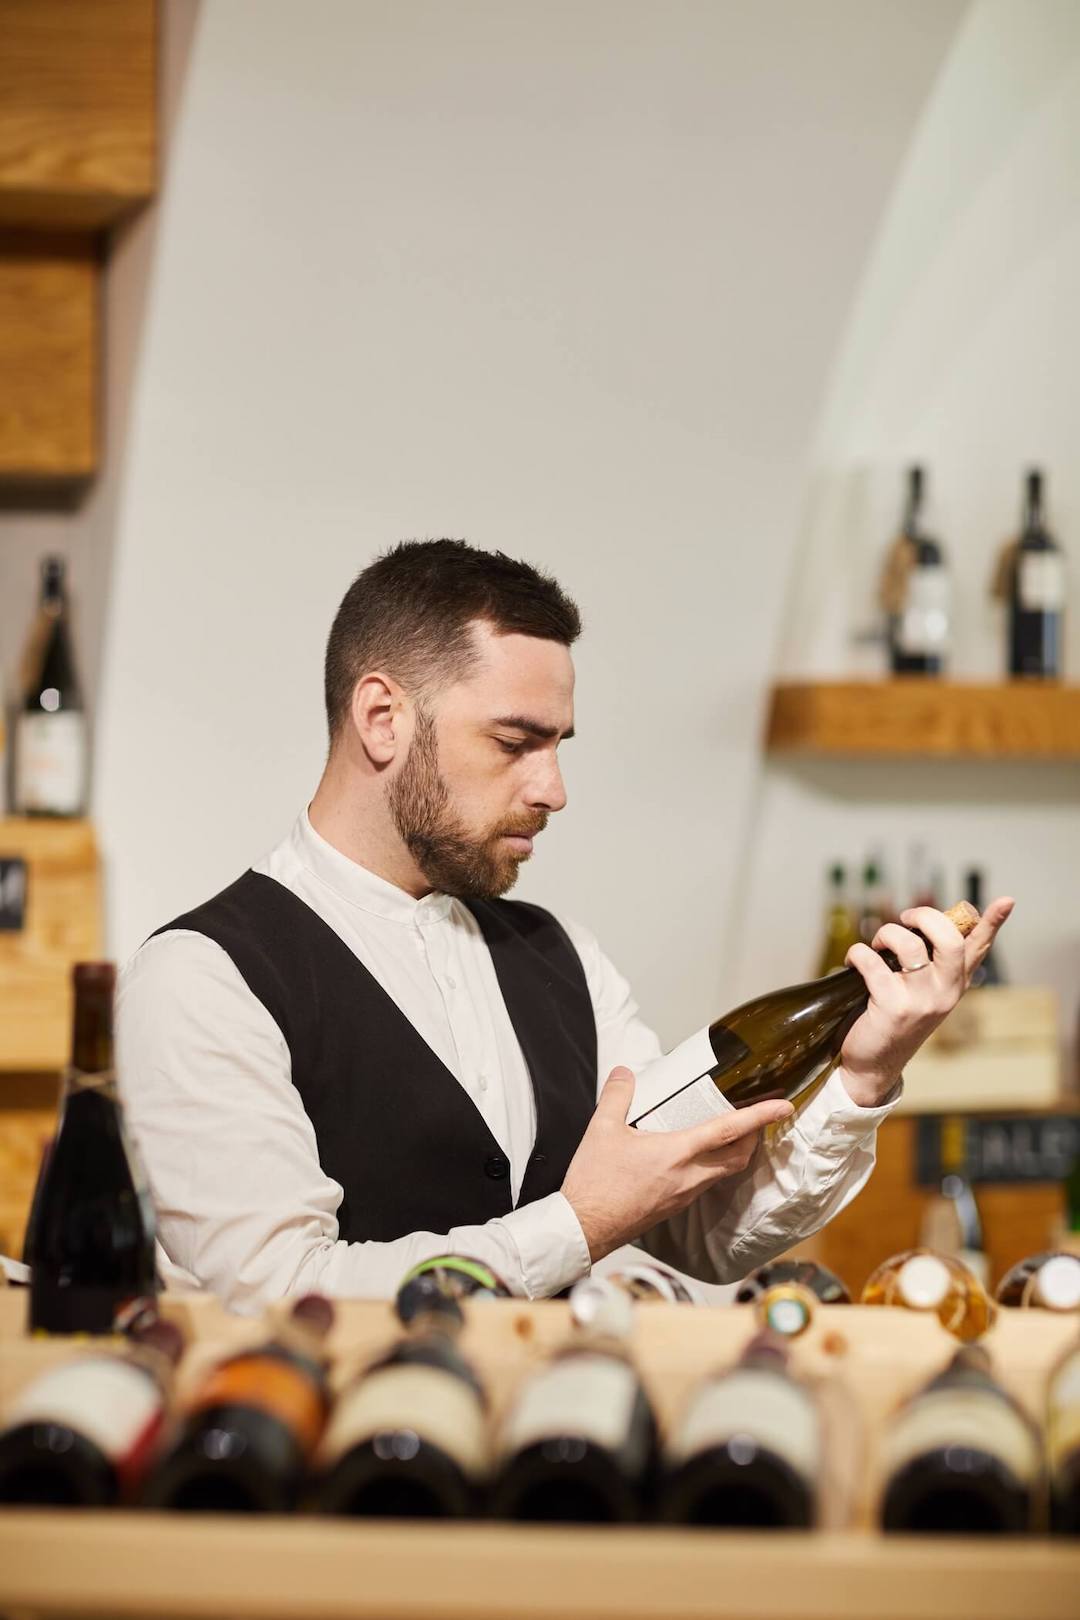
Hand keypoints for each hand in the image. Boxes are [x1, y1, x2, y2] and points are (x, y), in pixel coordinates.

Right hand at [561, 1066, 793, 1262]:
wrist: (586, 1227)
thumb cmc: (596, 1182)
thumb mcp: (601, 1129)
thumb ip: (617, 1096)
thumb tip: (625, 1072)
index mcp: (677, 1153)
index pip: (729, 1130)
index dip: (760, 1116)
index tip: (783, 1106)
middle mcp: (689, 1176)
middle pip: (738, 1157)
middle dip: (755, 1136)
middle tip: (758, 1118)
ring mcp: (685, 1195)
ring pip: (724, 1172)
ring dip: (735, 1152)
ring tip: (730, 1133)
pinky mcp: (675, 1206)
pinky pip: (706, 1183)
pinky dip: (714, 1166)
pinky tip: (696, 1156)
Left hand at [840, 896, 1014, 1106]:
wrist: (875, 1063)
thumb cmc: (896, 1017)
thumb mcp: (923, 991)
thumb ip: (931, 961)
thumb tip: (925, 920)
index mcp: (956, 983)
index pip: (979, 948)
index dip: (993, 922)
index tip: (1007, 900)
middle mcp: (946, 991)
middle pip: (949, 939)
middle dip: (924, 916)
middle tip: (906, 919)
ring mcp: (921, 1001)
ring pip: (907, 944)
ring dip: (884, 934)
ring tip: (875, 945)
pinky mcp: (893, 1007)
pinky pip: (871, 962)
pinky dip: (857, 954)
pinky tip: (852, 963)